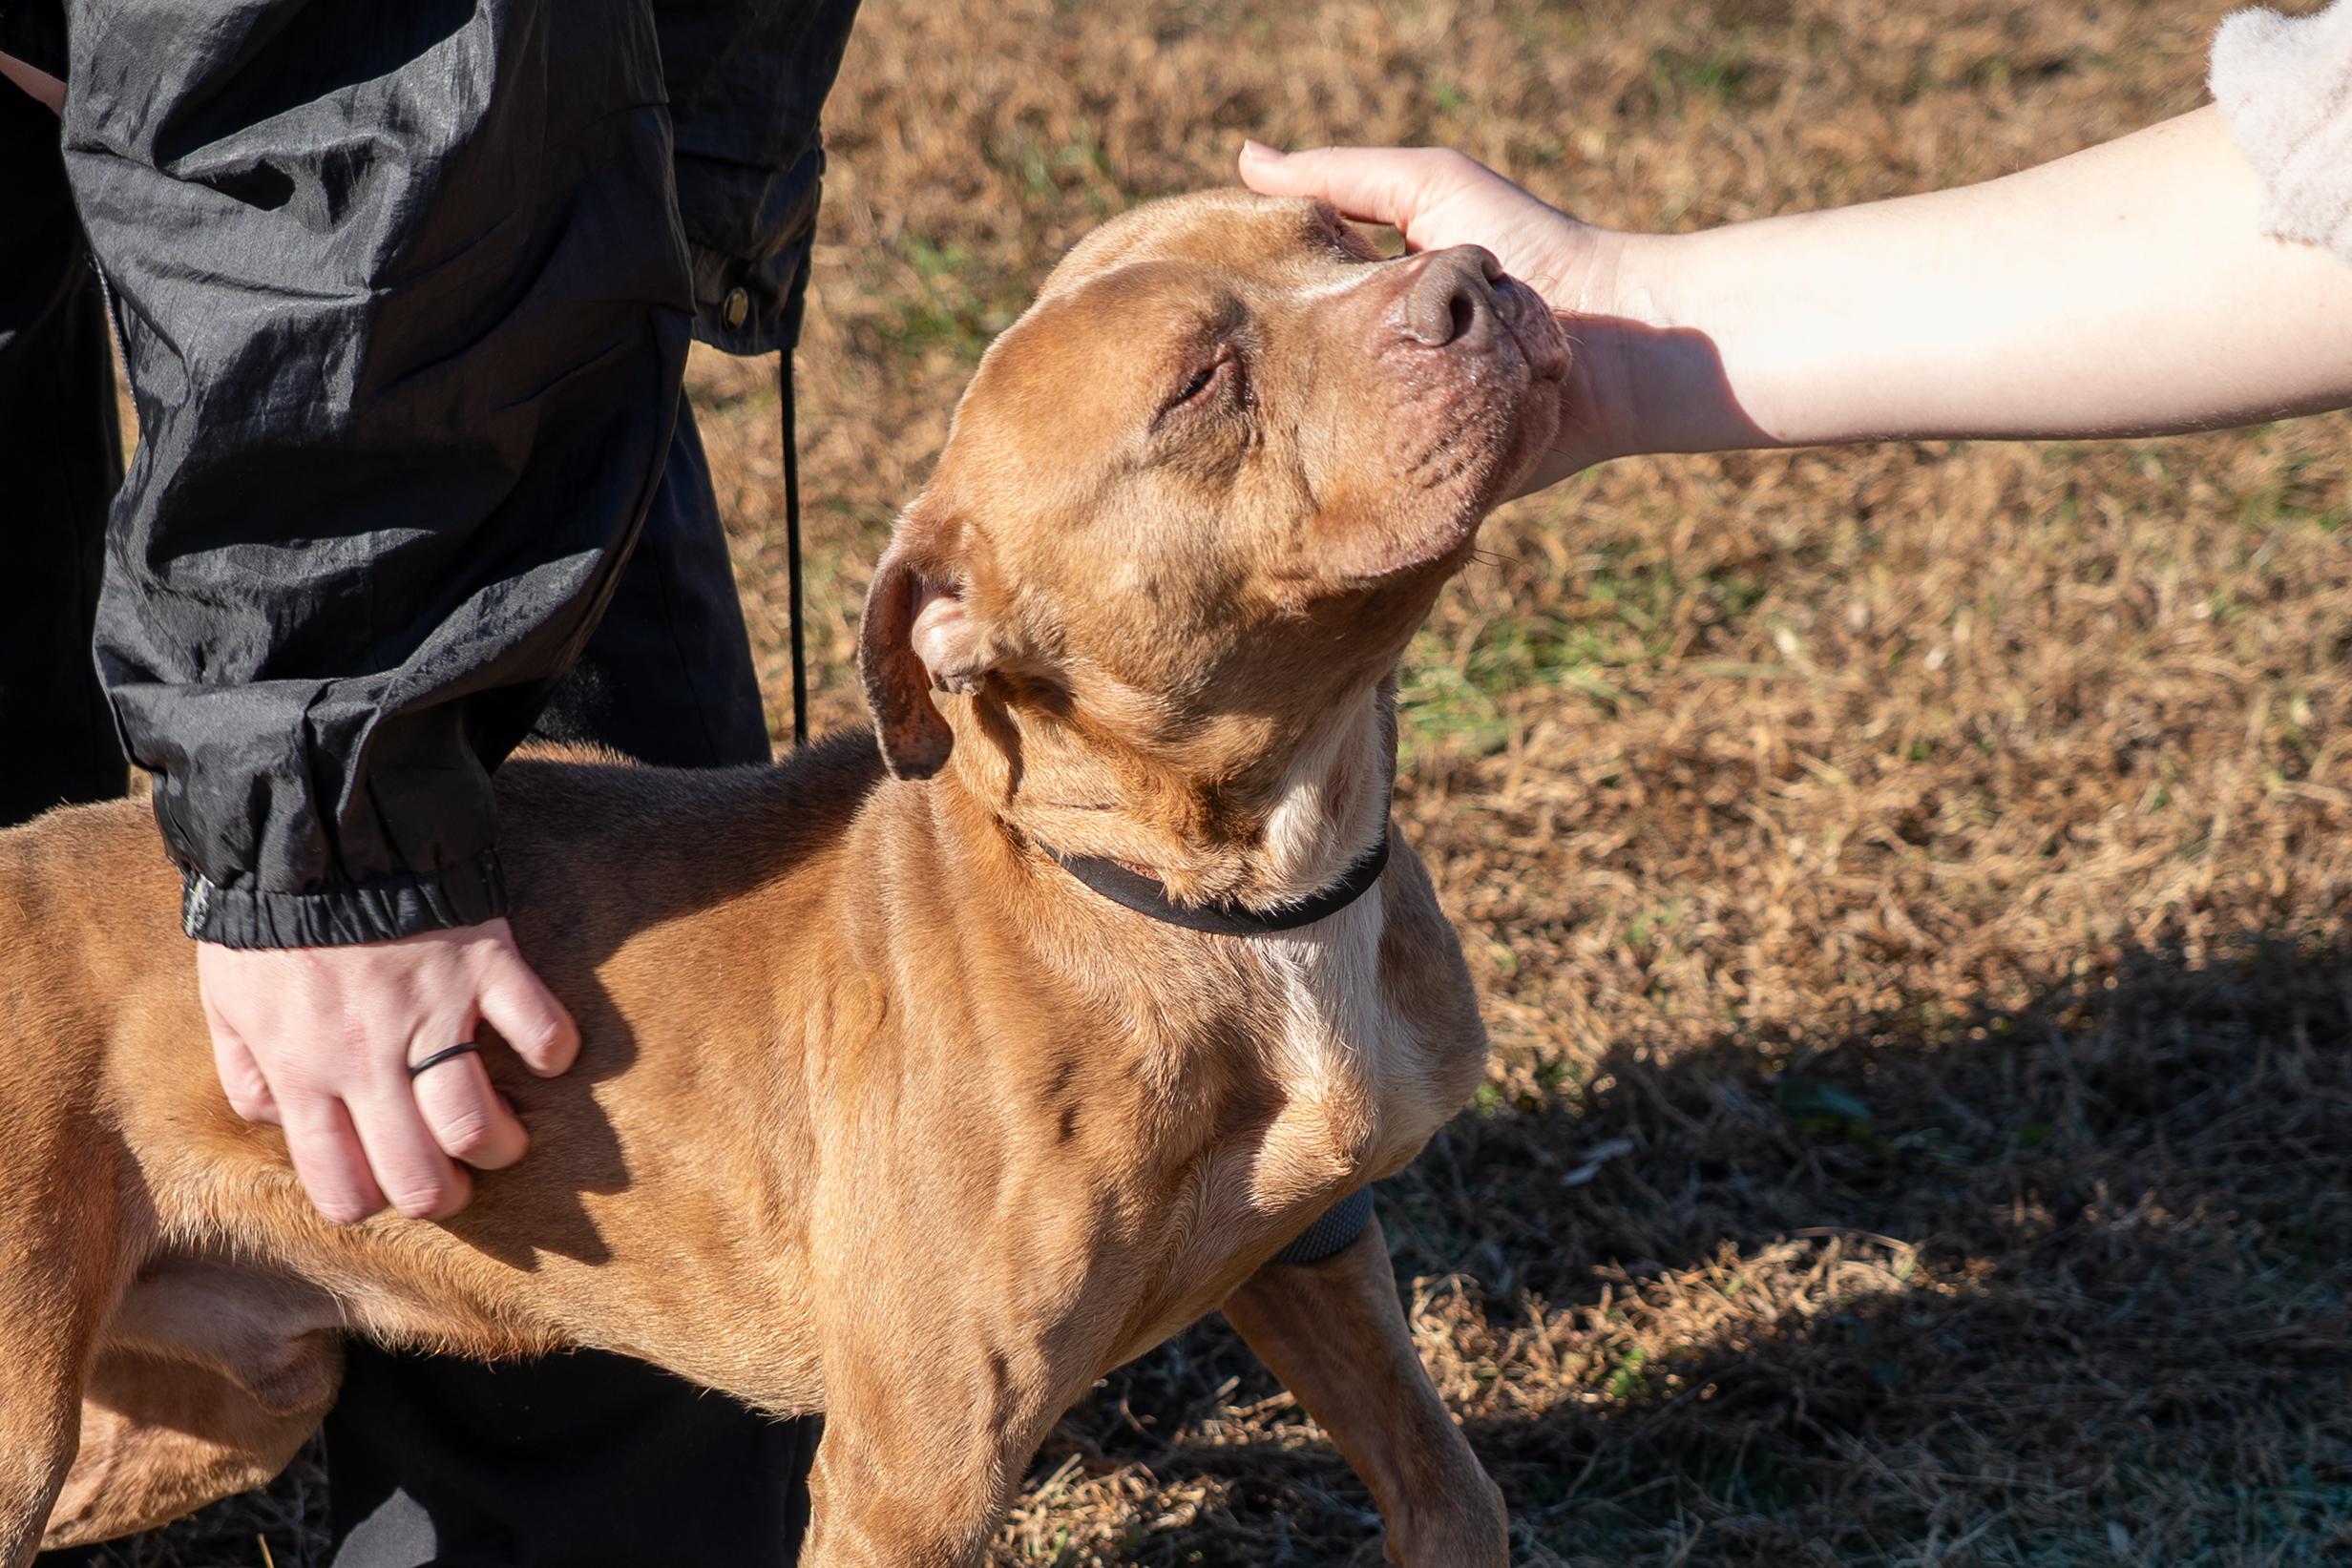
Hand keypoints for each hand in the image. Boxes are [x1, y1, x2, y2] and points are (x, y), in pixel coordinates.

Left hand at [200, 918, 579, 1222]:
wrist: (318, 829)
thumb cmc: (269, 921)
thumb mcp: (227, 1002)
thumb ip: (246, 1073)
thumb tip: (283, 1120)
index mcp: (303, 1072)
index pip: (344, 1187)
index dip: (373, 1204)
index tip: (388, 1185)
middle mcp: (368, 1058)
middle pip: (421, 1176)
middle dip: (444, 1196)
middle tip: (454, 1178)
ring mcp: (433, 1013)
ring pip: (477, 1126)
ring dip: (499, 1145)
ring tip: (501, 1137)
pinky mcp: (486, 967)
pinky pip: (541, 1031)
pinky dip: (553, 1051)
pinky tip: (544, 1053)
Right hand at [1240, 141, 1642, 487]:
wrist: (1627, 338)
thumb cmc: (1538, 247)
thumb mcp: (1432, 188)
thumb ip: (1343, 176)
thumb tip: (1243, 161)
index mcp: (1377, 312)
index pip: (1290, 317)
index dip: (1245, 314)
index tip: (1193, 312)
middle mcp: (1387, 375)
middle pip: (1298, 386)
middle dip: (1260, 386)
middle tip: (1203, 389)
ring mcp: (1412, 433)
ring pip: (1332, 444)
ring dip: (1300, 440)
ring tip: (1239, 440)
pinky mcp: (1440, 488)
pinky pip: (1385, 496)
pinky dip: (1356, 488)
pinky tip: (1303, 483)